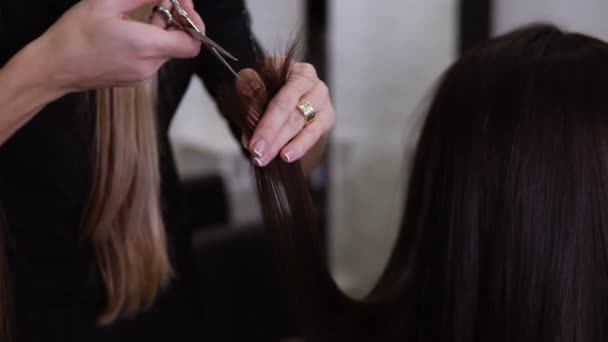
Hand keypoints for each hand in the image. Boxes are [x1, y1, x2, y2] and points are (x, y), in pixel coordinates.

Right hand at [33, 0, 203, 92]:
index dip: (194, 24)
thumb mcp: (107, 3)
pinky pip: (153, 58)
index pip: (192, 43)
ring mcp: (143, 75)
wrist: (55, 67)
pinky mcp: (135, 79)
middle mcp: (149, 65)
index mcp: (145, 46)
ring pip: (167, 50)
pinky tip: (136, 28)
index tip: (184, 6)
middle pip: (181, 44)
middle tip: (165, 0)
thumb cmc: (75, 35)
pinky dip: (152, 41)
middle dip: (178, 21)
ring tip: (149, 11)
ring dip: (164, 30)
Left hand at [238, 62, 335, 166]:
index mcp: (286, 67)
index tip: (249, 139)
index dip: (259, 115)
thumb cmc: (266, 94)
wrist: (285, 107)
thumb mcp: (251, 89)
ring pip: (299, 121)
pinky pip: (314, 132)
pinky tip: (287, 156)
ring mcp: (320, 96)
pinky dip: (300, 146)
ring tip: (265, 158)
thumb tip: (250, 115)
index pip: (271, 90)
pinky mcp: (328, 115)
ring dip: (280, 142)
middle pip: (287, 107)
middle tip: (256, 152)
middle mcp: (307, 78)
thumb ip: (247, 94)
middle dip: (270, 133)